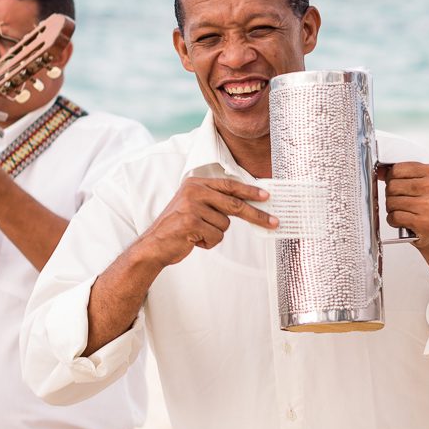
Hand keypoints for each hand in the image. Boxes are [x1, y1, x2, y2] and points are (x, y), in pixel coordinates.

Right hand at [135, 176, 276, 266]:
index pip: (230, 185)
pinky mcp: (191, 222)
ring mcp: (192, 206)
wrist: (154, 244)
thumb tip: (245, 202)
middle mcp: (194, 191)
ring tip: (197, 234)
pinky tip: (193, 240)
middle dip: (256, 215)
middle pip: (234, 204)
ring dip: (214, 234)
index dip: (250, 191)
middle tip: (274, 222)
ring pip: (225, 224)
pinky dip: (208, 243)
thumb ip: (215, 200)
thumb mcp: (194, 206)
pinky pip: (216, 236)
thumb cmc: (177, 227)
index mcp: (195, 183)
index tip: (267, 196)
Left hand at [380, 161, 428, 251]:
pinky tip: (403, 221)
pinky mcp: (424, 222)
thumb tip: (381, 171)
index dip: (391, 178)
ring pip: (391, 202)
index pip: (397, 169)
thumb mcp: (420, 184)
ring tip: (404, 211)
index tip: (397, 185)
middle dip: (391, 195)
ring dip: (392, 209)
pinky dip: (393, 221)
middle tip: (401, 201)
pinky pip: (394, 217)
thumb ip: (401, 174)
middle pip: (392, 186)